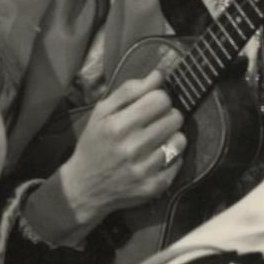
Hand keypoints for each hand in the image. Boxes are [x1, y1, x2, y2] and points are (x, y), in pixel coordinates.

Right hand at [54, 78, 188, 227]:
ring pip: (180, 139)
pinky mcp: (154, 186)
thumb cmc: (94, 145)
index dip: (158, 99)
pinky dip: (171, 158)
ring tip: (156, 141)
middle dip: (167, 116)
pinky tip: (155, 158)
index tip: (151, 106)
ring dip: (170, 137)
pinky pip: (179, 162)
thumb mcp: (101, 113)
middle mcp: (133, 147)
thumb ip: (129, 91)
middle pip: (175, 117)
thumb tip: (158, 75)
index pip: (161, 99)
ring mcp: (145, 169)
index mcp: (118, 126)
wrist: (84, 188)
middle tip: (154, 123)